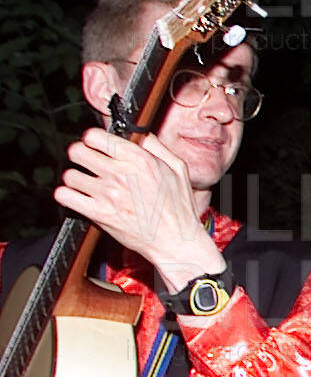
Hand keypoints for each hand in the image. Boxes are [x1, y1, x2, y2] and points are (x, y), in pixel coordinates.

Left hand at [53, 129, 223, 288]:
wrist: (176, 242)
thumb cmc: (179, 209)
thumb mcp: (178, 170)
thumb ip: (157, 147)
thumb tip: (139, 134)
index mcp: (140, 160)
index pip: (95, 136)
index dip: (92, 140)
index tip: (94, 146)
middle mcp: (121, 174)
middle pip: (77, 151)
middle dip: (80, 155)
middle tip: (86, 163)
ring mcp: (108, 194)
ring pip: (70, 175)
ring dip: (75, 179)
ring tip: (86, 184)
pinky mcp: (99, 213)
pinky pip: (65, 196)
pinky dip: (67, 196)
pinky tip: (79, 197)